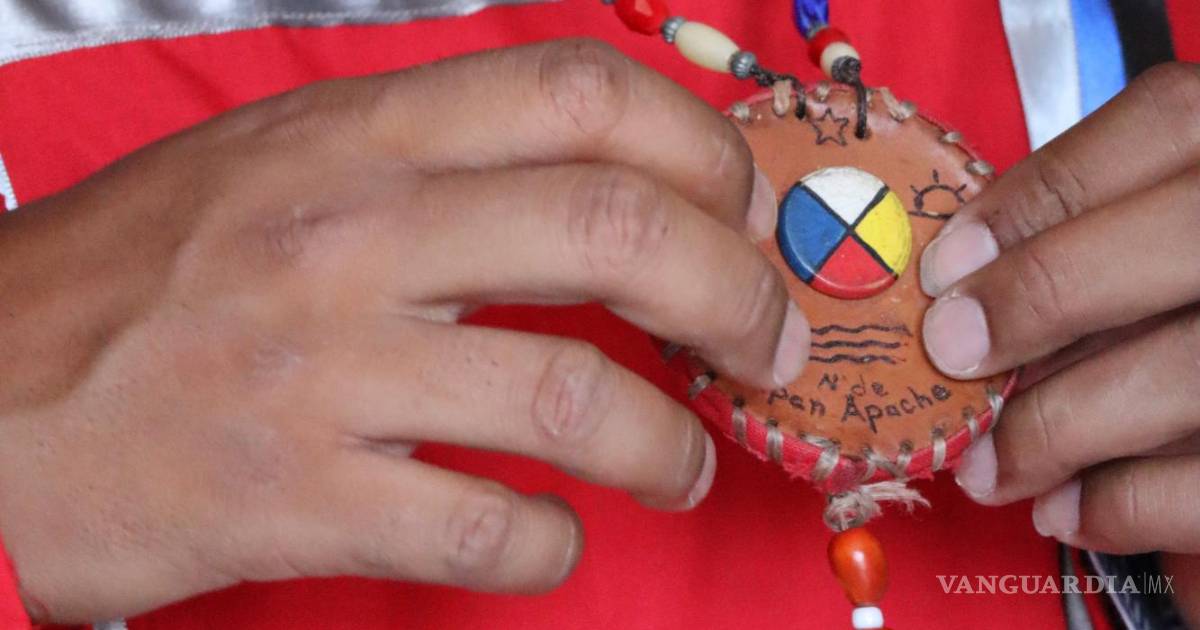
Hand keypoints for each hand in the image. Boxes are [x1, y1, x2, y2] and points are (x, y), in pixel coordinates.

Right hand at [0, 39, 806, 622]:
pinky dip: (552, 544)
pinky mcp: (295, 497)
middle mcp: (350, 233)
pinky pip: (488, 527)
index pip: (578, 95)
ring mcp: (323, 368)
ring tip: (682, 464)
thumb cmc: (140, 281)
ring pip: (577, 397)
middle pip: (618, 231)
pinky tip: (552, 536)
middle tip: (763, 345)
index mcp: (355, 136)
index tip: (740, 210)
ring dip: (668, 444)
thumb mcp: (276, 168)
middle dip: (736, 294)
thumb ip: (425, 161)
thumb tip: (588, 178)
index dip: (699, 148)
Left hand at [917, 62, 1199, 554]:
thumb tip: (961, 286)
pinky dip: (1121, 505)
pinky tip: (1066, 508)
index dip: (1039, 195)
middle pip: (1177, 243)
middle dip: (1041, 299)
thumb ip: (1096, 227)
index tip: (944, 266)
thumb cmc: (1186, 286)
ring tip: (988, 464)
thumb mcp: (1167, 225)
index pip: (1165, 124)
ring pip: (1184, 374)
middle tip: (950, 353)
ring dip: (1056, 429)